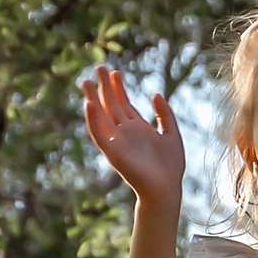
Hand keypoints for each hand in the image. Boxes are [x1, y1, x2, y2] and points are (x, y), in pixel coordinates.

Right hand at [83, 66, 185, 205]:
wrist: (166, 189)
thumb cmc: (170, 167)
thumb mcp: (172, 134)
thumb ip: (165, 115)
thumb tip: (155, 94)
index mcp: (138, 128)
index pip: (124, 104)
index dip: (119, 88)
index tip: (114, 72)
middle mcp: (125, 133)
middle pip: (111, 106)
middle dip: (104, 87)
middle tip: (98, 67)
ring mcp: (117, 142)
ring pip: (102, 116)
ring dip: (93, 99)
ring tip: (86, 82)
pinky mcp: (112, 153)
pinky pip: (99, 135)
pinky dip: (93, 121)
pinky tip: (89, 105)